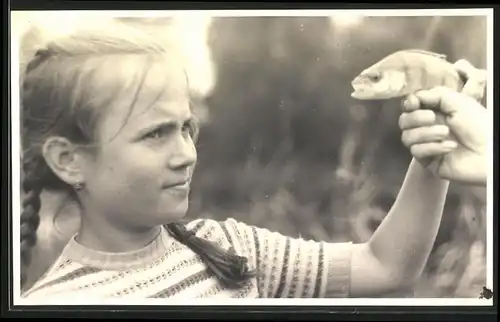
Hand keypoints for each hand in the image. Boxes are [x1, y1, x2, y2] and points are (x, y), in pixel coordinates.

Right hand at [398, 60, 488, 185]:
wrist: (489, 152)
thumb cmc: (479, 125)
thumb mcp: (458, 102)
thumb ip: (435, 95)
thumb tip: (414, 96)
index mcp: (435, 112)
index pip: (410, 107)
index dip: (408, 104)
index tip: (414, 103)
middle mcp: (428, 128)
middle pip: (403, 121)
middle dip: (415, 118)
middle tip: (432, 118)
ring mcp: (426, 145)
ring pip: (407, 137)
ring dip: (426, 133)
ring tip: (446, 133)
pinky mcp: (427, 161)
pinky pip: (417, 152)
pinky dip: (433, 148)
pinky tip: (450, 147)